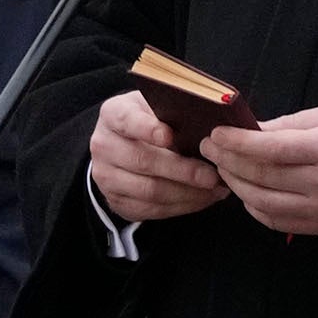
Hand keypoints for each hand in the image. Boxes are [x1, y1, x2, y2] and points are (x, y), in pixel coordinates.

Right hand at [88, 91, 224, 224]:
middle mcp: (103, 145)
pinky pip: (152, 209)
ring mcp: (106, 176)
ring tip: (214, 189)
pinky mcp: (116, 201)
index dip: (148, 129)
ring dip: (187, 193)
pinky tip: (202, 198)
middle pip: (143, 161)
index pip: (127, 120)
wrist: (127, 146)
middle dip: (182, 170)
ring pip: (149, 190)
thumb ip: (177, 114)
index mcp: (113, 114)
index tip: (170, 136)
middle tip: (211, 175)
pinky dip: (182, 206)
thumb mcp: (160, 108)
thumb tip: (211, 127)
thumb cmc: (153, 122)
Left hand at [201, 103, 317, 236]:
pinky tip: (245, 190)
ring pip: (262, 201)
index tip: (216, 133)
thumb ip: (293, 122)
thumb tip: (252, 128)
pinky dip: (253, 206)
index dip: (237, 141)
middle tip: (209, 147)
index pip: (272, 148)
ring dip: (235, 184)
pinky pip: (275, 221)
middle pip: (261, 175)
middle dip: (227, 160)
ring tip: (223, 167)